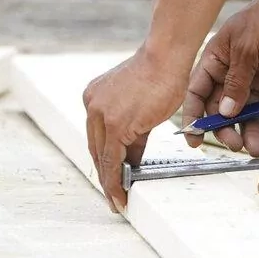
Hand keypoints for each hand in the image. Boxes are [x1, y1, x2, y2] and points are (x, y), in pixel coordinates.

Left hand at [83, 49, 187, 212]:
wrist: (166, 58)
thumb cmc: (160, 75)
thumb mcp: (142, 106)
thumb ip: (134, 132)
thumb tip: (133, 157)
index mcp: (96, 99)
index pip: (97, 137)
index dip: (104, 160)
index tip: (111, 176)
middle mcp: (93, 106)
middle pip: (96, 149)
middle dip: (106, 174)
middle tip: (113, 194)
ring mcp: (101, 114)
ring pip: (102, 157)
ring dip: (110, 181)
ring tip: (117, 199)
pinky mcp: (115, 124)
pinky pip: (113, 158)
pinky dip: (116, 177)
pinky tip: (122, 190)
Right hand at [182, 0, 258, 155]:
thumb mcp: (246, 49)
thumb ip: (236, 83)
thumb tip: (225, 114)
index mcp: (216, 63)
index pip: (198, 94)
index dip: (194, 117)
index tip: (195, 139)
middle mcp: (234, 77)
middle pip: (223, 111)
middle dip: (227, 130)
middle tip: (235, 145)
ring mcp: (257, 83)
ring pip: (250, 116)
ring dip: (252, 134)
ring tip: (258, 151)